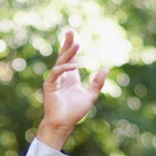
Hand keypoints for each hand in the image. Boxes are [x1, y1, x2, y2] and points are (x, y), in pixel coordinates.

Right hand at [36, 31, 107, 150]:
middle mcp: (62, 76)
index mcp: (71, 77)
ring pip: (61, 62)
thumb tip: (105, 69)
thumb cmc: (75, 112)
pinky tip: (72, 66)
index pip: (72, 59)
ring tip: (76, 44)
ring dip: (68, 53)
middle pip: (64, 56)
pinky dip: (63, 68)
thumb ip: (97, 83)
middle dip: (67, 44)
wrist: (64, 124)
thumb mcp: (90, 96)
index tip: (75, 37)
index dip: (73, 48)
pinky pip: (56, 73)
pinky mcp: (50, 85)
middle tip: (70, 31)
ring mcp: (55, 80)